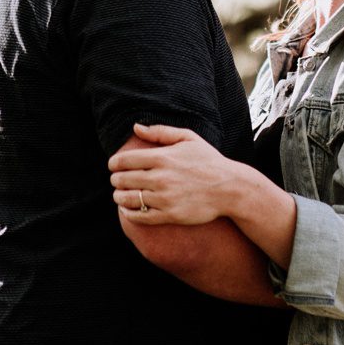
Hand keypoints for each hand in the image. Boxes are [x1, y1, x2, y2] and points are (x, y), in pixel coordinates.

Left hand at [108, 123, 240, 224]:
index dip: (114, 163)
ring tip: (119, 195)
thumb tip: (136, 127)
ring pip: (129, 199)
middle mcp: (161, 178)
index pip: (125, 160)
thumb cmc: (209, 161)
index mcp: (163, 157)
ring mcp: (165, 198)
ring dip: (119, 197)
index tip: (113, 165)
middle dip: (115, 180)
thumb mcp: (188, 138)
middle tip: (116, 180)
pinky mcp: (170, 215)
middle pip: (123, 179)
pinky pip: (140, 216)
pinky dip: (128, 213)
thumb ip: (160, 132)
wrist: (230, 188)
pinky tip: (127, 210)